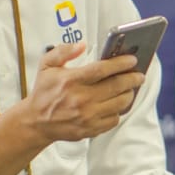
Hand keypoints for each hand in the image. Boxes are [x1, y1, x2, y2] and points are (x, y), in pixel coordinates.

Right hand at [23, 43, 144, 142]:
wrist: (35, 122)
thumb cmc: (43, 92)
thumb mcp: (46, 66)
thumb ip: (63, 51)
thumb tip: (82, 45)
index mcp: (71, 81)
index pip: (103, 69)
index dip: (121, 63)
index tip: (132, 60)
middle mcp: (81, 99)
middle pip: (116, 86)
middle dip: (132, 78)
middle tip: (139, 75)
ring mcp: (87, 116)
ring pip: (119, 104)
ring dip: (128, 94)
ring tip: (129, 88)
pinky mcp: (90, 129)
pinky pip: (113, 120)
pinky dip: (118, 111)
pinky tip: (116, 104)